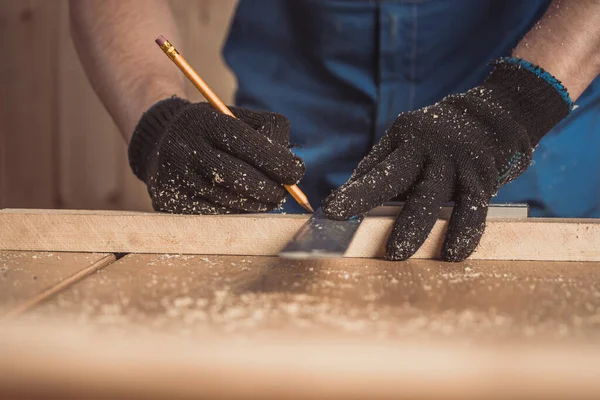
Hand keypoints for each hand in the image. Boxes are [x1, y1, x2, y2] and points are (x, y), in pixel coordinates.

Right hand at [128, 97, 304, 213]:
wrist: (159, 139)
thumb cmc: (211, 129)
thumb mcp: (234, 116)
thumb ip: (269, 132)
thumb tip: (292, 168)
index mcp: (203, 121)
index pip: (249, 144)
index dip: (279, 162)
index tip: (296, 172)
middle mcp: (184, 148)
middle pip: (240, 178)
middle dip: (270, 189)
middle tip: (283, 193)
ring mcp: (174, 178)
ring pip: (230, 201)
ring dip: (255, 203)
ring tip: (264, 197)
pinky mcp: (169, 202)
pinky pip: (215, 215)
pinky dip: (236, 212)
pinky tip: (241, 203)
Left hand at [323, 58, 572, 260]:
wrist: (498, 114)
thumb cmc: (442, 136)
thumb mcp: (409, 139)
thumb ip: (382, 164)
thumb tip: (348, 191)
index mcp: (406, 139)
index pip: (375, 168)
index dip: (354, 191)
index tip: (332, 211)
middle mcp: (429, 148)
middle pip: (396, 176)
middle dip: (371, 201)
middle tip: (353, 229)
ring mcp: (456, 162)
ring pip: (431, 197)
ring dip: (414, 227)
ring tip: (398, 253)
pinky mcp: (482, 178)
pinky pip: (472, 209)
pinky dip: (462, 232)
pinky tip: (452, 253)